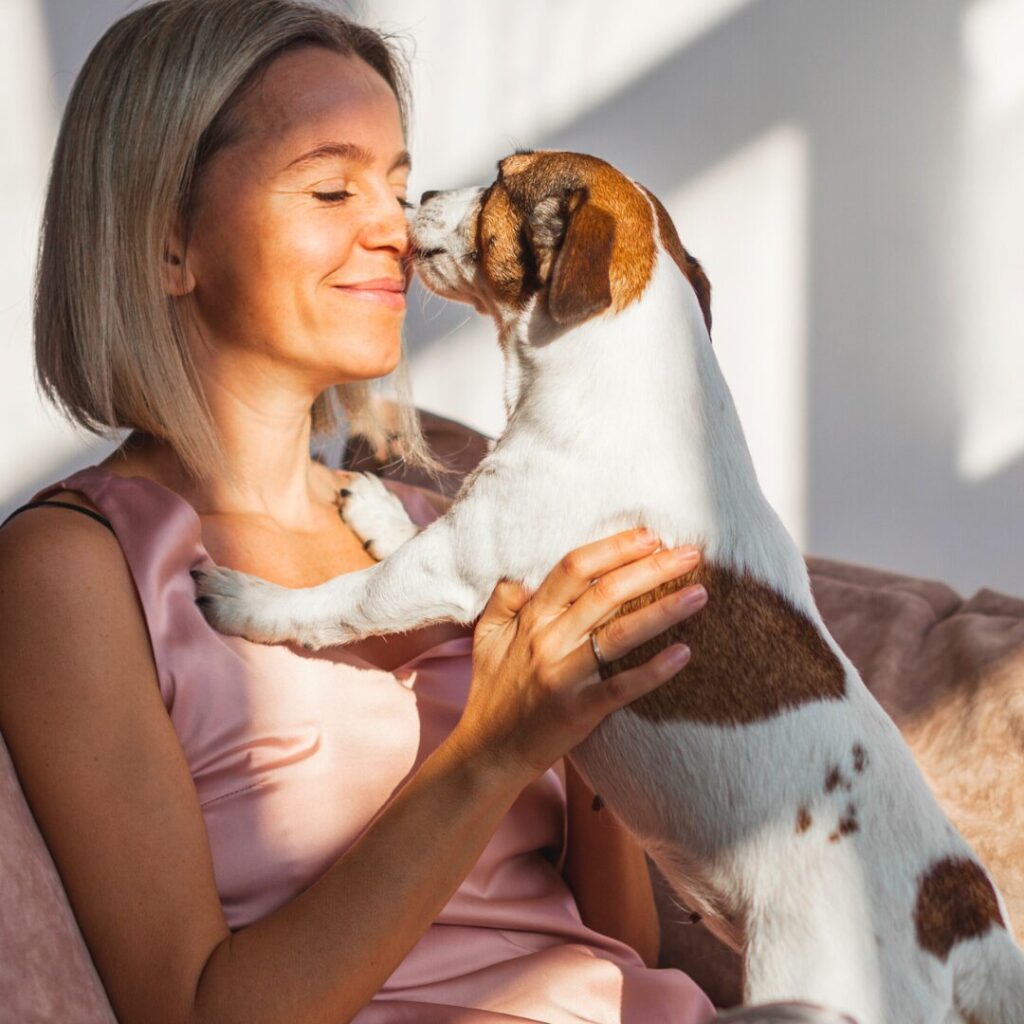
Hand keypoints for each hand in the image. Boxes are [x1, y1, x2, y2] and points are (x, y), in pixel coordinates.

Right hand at [447, 528, 706, 787]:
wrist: (488, 752)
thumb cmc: (492, 692)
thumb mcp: (486, 637)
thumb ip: (503, 601)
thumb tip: (521, 574)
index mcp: (530, 618)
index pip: (574, 569)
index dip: (613, 549)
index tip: (649, 536)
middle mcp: (548, 640)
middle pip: (606, 593)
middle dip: (652, 569)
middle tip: (690, 554)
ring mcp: (564, 676)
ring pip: (620, 634)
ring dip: (664, 610)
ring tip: (699, 593)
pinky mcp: (580, 710)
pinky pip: (623, 687)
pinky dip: (655, 670)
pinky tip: (684, 653)